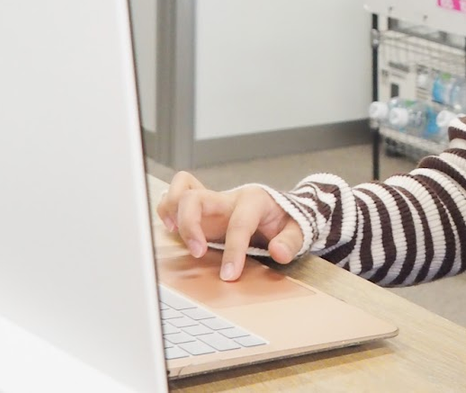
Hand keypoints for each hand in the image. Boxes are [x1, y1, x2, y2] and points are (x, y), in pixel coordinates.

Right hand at [155, 171, 303, 279]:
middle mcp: (228, 197)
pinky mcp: (202, 208)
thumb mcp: (298, 229)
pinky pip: (177, 196)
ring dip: (172, 210)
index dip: (234, 250)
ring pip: (181, 190)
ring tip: (174, 232)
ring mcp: (212, 201)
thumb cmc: (284, 220)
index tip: (229, 275)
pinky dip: (168, 208)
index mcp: (253, 200)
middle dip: (190, 225)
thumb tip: (279, 252)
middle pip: (196, 198)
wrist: (279, 208)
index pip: (239, 223)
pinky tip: (171, 227)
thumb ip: (290, 241)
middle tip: (197, 253)